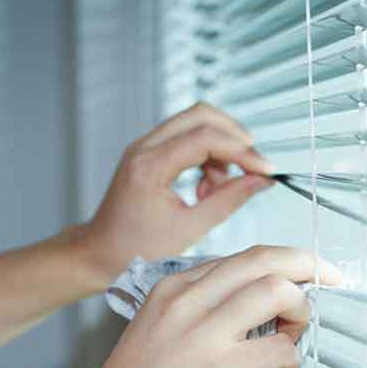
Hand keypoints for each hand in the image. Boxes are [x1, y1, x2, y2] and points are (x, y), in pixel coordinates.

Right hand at [75, 246, 341, 367]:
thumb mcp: (157, 329)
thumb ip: (200, 311)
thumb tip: (256, 310)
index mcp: (173, 288)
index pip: (243, 257)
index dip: (283, 264)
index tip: (305, 275)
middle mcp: (189, 300)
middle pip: (266, 259)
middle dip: (309, 265)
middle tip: (332, 279)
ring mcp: (206, 333)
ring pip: (279, 291)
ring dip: (302, 311)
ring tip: (295, 335)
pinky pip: (280, 349)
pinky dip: (292, 362)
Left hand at [76, 103, 276, 287]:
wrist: (99, 252)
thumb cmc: (136, 249)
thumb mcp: (189, 230)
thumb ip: (228, 202)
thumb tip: (261, 181)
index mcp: (150, 166)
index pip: (206, 138)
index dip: (243, 151)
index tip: (266, 170)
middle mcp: (144, 146)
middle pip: (201, 115)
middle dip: (234, 138)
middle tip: (251, 169)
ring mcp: (145, 146)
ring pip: (195, 122)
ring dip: (220, 148)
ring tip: (217, 189)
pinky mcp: (149, 152)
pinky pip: (186, 137)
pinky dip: (206, 155)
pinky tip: (205, 188)